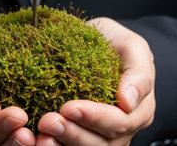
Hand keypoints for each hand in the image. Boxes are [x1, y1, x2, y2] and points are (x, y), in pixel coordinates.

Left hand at [36, 17, 154, 145]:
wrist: (98, 40)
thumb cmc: (116, 42)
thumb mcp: (132, 46)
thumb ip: (138, 72)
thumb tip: (128, 101)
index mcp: (139, 111)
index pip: (119, 121)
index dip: (95, 118)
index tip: (69, 107)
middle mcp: (122, 129)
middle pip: (100, 142)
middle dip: (72, 133)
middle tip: (48, 121)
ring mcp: (101, 136)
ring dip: (61, 144)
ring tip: (41, 135)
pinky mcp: (80, 136)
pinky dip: (54, 144)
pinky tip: (37, 139)